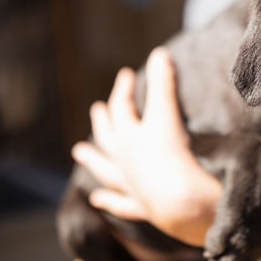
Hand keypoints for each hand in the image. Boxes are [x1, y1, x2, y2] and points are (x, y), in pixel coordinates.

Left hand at [71, 48, 221, 247]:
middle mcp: (125, 161)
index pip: (122, 107)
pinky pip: (121, 204)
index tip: (126, 74)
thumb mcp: (169, 114)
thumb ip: (164, 83)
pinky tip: (98, 200)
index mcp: (131, 136)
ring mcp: (131, 186)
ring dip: (93, 160)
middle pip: (108, 137)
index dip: (123, 89)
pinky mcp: (143, 208)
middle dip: (102, 122)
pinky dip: (110, 201)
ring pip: (106, 170)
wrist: (181, 203)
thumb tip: (159, 52)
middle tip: (94, 110)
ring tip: (79, 152)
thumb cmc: (174, 156)